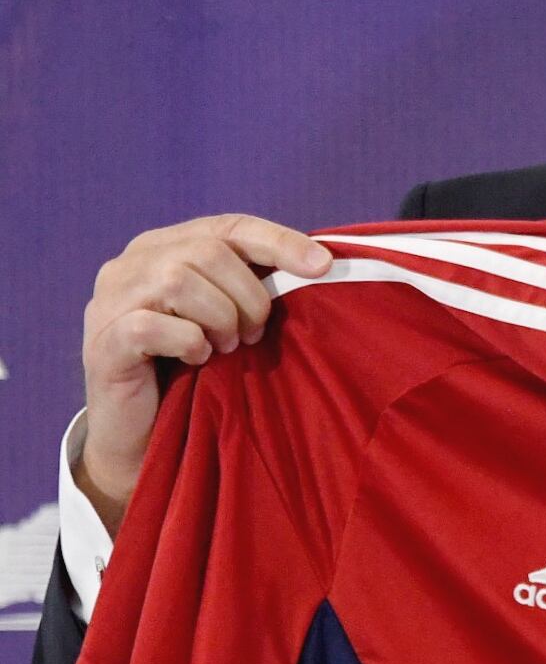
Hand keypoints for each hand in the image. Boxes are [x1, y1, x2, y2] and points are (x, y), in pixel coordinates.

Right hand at [75, 215, 330, 536]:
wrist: (141, 437)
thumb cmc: (192, 373)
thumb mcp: (225, 320)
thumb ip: (251, 287)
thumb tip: (319, 265)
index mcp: (165, 247)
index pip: (229, 226)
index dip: (278, 241)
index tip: (322, 265)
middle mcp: (132, 263)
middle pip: (208, 251)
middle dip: (247, 296)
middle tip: (254, 335)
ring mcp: (111, 300)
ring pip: (178, 281)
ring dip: (218, 319)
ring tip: (224, 348)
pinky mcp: (105, 340)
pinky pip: (153, 325)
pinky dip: (188, 343)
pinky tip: (196, 360)